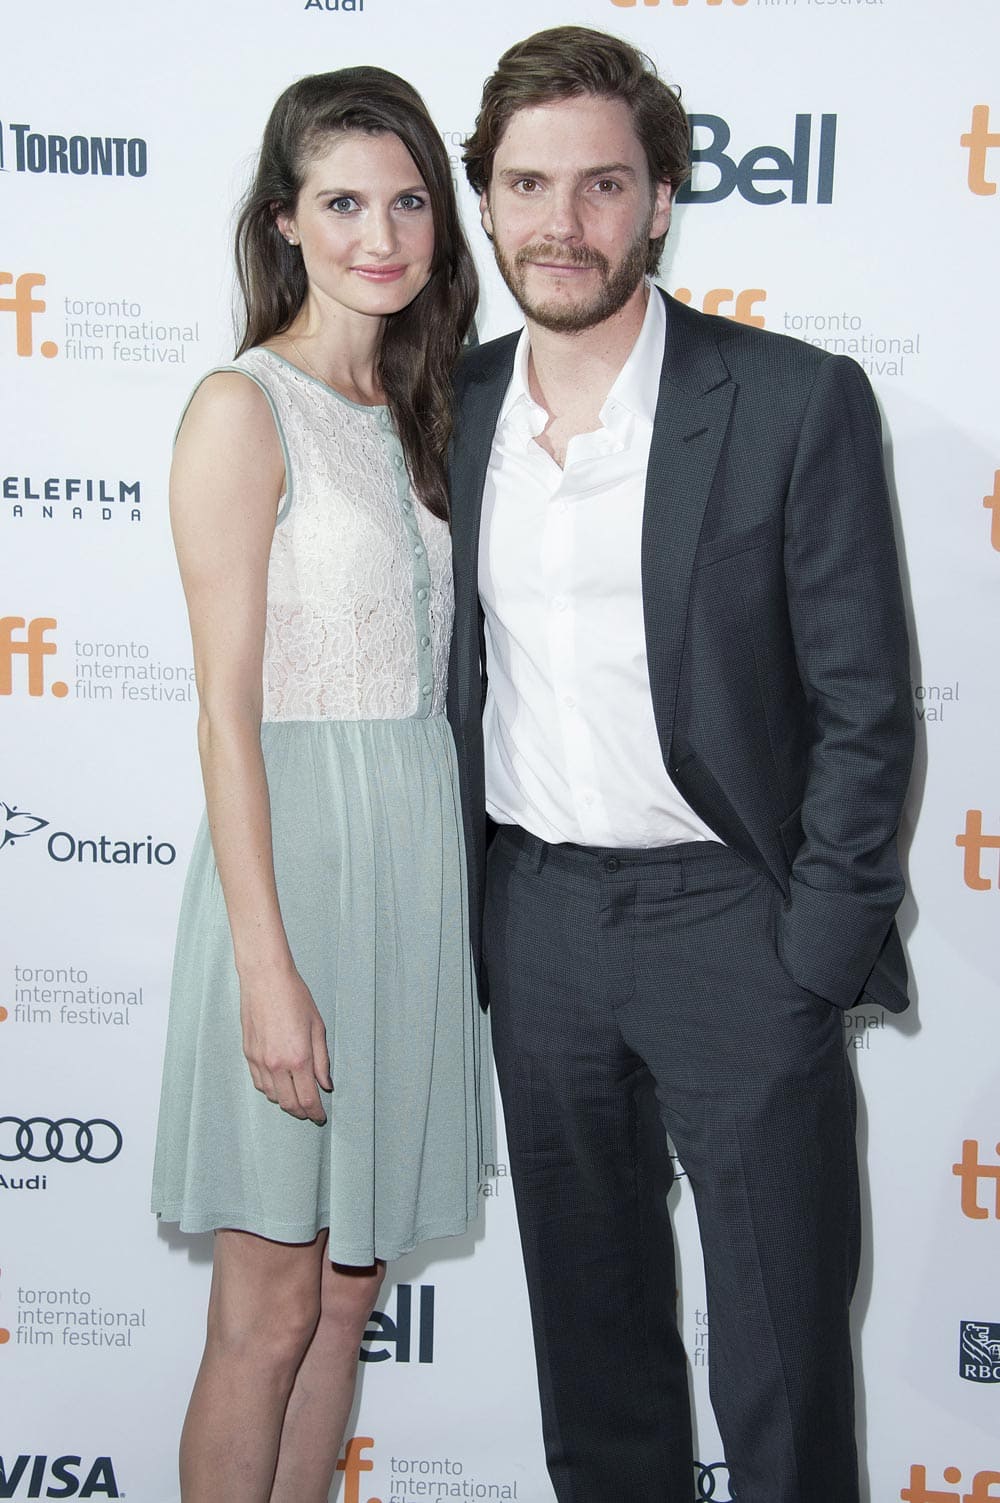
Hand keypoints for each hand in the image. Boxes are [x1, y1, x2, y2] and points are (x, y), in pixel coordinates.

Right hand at [239, 965, 332, 1123]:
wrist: (266, 979)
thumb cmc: (295, 998)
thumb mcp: (318, 1027)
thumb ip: (322, 1060)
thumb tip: (325, 1084)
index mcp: (299, 1058)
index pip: (308, 1099)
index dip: (316, 1113)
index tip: (320, 1117)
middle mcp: (277, 1064)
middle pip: (289, 1103)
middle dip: (302, 1112)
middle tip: (311, 1112)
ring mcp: (260, 1061)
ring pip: (272, 1096)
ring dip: (286, 1101)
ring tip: (297, 1098)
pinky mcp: (248, 1054)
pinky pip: (259, 1083)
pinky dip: (270, 1090)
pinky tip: (279, 1085)